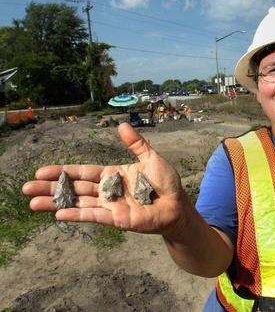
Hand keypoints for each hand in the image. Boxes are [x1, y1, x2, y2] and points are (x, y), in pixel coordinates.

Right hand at [22, 123, 187, 234]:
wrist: (178, 204)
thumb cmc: (165, 183)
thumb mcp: (151, 158)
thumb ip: (136, 143)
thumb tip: (121, 125)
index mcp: (112, 175)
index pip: (82, 172)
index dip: (62, 172)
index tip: (41, 171)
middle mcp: (107, 191)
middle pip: (74, 188)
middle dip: (51, 188)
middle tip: (26, 188)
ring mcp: (111, 206)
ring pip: (78, 203)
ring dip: (56, 203)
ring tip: (32, 204)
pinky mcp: (118, 219)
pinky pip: (94, 216)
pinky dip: (77, 215)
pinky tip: (59, 214)